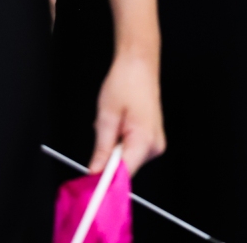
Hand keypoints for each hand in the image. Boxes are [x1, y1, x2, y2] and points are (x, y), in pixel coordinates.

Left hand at [89, 50, 164, 175]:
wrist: (139, 63)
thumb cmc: (125, 82)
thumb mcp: (107, 115)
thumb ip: (102, 148)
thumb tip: (95, 172)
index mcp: (144, 141)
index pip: (124, 174)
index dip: (106, 179)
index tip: (91, 183)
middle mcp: (155, 146)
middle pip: (126, 168)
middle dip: (109, 156)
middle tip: (103, 130)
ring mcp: (156, 143)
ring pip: (127, 159)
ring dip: (114, 147)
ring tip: (113, 121)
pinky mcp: (152, 139)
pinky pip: (132, 149)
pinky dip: (121, 141)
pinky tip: (120, 122)